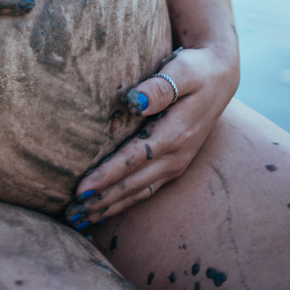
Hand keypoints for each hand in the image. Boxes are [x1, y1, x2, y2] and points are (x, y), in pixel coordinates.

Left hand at [66, 45, 239, 228]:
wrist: (219, 74)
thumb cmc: (196, 69)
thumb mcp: (182, 71)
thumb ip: (159, 88)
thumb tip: (134, 101)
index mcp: (175, 135)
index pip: (132, 160)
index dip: (106, 176)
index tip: (80, 190)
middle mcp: (176, 156)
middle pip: (133, 184)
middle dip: (101, 200)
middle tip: (70, 214)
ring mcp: (177, 163)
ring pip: (139, 192)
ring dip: (110, 206)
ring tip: (81, 220)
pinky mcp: (174, 163)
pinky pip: (147, 188)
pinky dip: (125, 201)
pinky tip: (106, 208)